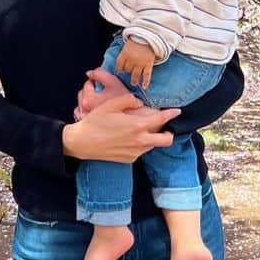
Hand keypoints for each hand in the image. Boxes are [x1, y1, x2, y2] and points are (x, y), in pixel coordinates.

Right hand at [64, 72, 178, 163]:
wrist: (82, 143)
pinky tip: (129, 138)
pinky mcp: (129, 159)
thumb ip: (128, 100)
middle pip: (166, 140)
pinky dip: (140, 144)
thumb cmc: (95, 122)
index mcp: (136, 125)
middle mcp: (139, 141)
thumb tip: (139, 102)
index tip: (177, 111)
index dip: (171, 114)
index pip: (161, 119)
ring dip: (152, 137)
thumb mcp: (110, 105)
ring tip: (141, 130)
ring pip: (153, 145)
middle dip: (169, 133)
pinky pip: (141, 151)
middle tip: (165, 126)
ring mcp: (135, 152)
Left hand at [116, 38, 156, 89]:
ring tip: (134, 83)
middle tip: (129, 72)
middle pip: (127, 70)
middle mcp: (132, 60)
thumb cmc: (137, 39)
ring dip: (134, 80)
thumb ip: (124, 54)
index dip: (120, 68)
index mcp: (125, 54)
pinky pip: (147, 75)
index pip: (119, 65)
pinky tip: (144, 87)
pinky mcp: (148, 64)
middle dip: (128, 71)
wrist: (149, 36)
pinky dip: (146, 82)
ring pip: (135, 75)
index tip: (121, 70)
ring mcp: (140, 63)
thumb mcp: (127, 45)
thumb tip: (122, 63)